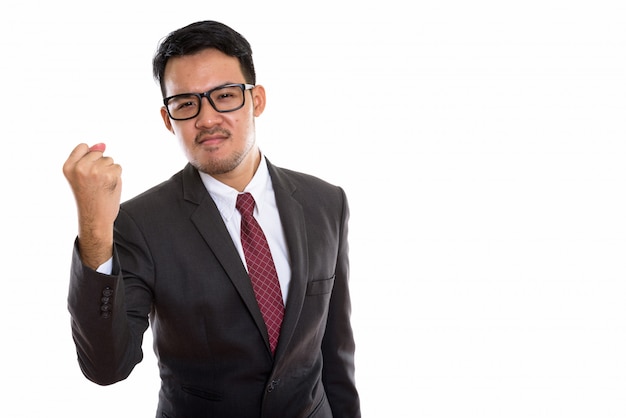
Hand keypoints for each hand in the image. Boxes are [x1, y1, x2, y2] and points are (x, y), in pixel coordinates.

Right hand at [63, 143, 121, 268]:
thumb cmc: (87, 197)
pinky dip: (116, 176)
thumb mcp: (80, 176)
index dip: (88, 158)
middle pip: (98, 153)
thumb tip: (102, 144)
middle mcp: (80, 167)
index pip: (83, 147)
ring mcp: (96, 171)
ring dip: (109, 171)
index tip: (86, 174)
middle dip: (100, 165)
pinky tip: (109, 187)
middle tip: (94, 183)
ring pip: (109, 160)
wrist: (95, 218)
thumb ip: (88, 158)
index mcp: (68, 167)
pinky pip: (118, 167)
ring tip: (101, 186)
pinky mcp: (110, 175)